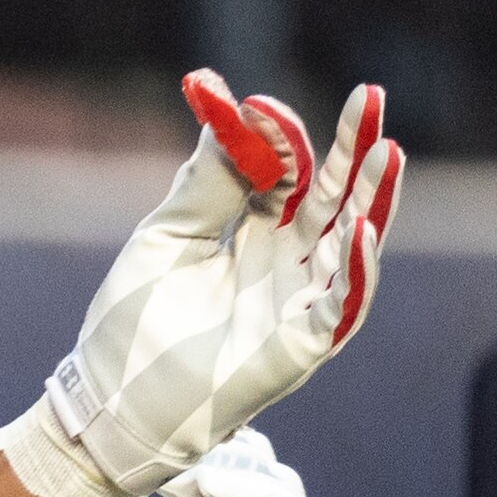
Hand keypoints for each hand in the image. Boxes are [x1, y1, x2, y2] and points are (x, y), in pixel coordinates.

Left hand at [0, 74, 402, 496]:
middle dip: (353, 149)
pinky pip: (340, 304)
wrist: (111, 400)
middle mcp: (287, 263)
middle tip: (368, 96)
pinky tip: (360, 230)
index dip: (282, 138)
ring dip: (371, 198)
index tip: (259, 104)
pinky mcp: (302, 346)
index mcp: (254, 234)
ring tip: (386, 151)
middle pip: (332, 196)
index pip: (287, 174)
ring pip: (350, 242)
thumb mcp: (167, 237)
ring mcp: (300, 303)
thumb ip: (206, 181)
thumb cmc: (133, 324)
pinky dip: (355, 270)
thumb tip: (229, 111)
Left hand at [87, 425, 325, 496]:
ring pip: (278, 486)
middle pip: (251, 466)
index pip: (211, 473)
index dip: (183, 446)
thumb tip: (95, 476)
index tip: (138, 426)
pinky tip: (208, 485)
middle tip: (167, 423)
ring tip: (179, 457)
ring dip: (231, 463)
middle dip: (214, 440)